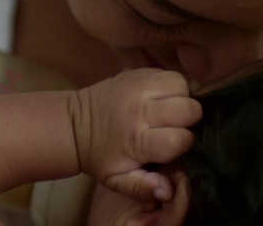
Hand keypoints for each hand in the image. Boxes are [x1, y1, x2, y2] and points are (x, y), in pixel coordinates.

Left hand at [71, 69, 201, 201]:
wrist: (73, 124)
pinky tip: (161, 99)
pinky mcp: (136, 72)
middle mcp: (137, 109)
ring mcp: (136, 86)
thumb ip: (143, 188)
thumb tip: (169, 191)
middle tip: (174, 127)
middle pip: (188, 108)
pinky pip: (170, 74)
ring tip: (168, 112)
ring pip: (182, 85)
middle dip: (189, 120)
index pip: (179, 139)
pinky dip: (173, 86)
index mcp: (135, 139)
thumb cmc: (100, 156)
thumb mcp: (116, 180)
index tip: (174, 147)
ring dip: (183, 98)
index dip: (184, 144)